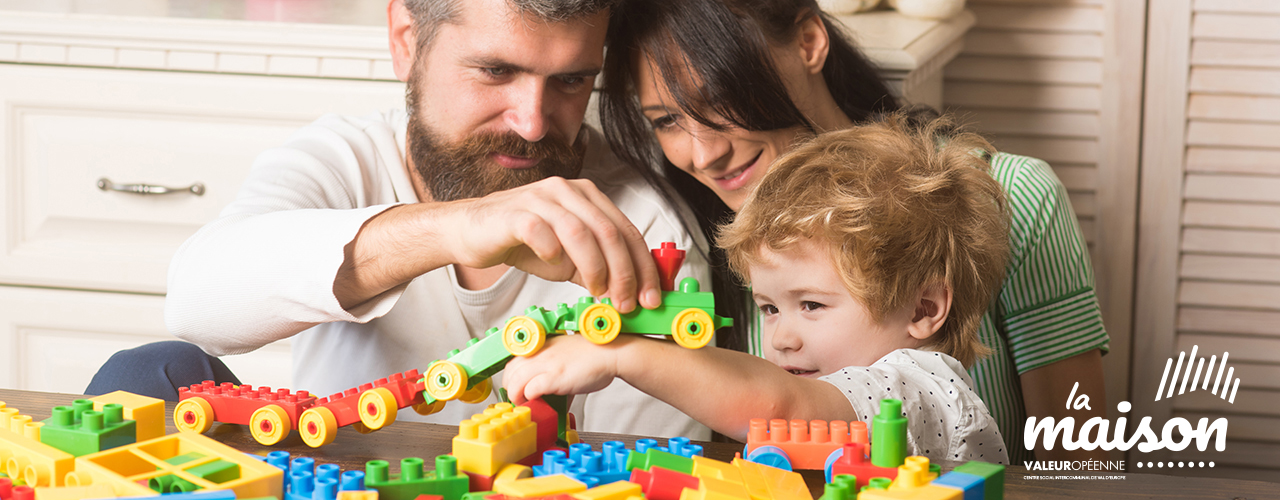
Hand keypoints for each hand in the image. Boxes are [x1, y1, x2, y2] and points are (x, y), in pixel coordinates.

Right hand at [442, 177, 660, 311]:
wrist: (471, 231)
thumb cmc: (522, 242)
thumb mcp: (568, 259)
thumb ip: (597, 268)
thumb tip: (630, 294)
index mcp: (587, 196)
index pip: (626, 231)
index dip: (643, 266)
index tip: (651, 296)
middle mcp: (568, 190)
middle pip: (609, 231)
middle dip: (624, 272)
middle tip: (627, 303)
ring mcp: (541, 198)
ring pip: (580, 232)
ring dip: (595, 268)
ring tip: (599, 293)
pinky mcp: (515, 212)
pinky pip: (541, 231)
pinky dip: (553, 253)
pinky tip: (555, 268)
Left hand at [503, 334, 623, 405]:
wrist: (610, 352)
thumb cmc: (593, 355)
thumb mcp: (566, 357)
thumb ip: (553, 370)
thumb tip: (548, 391)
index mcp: (542, 346)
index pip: (513, 362)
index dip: (512, 378)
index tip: (515, 389)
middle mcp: (540, 353)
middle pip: (510, 372)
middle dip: (510, 389)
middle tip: (519, 400)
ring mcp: (546, 364)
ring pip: (515, 382)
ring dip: (517, 396)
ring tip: (526, 404)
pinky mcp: (554, 377)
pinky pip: (530, 389)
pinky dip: (530, 398)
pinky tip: (538, 402)